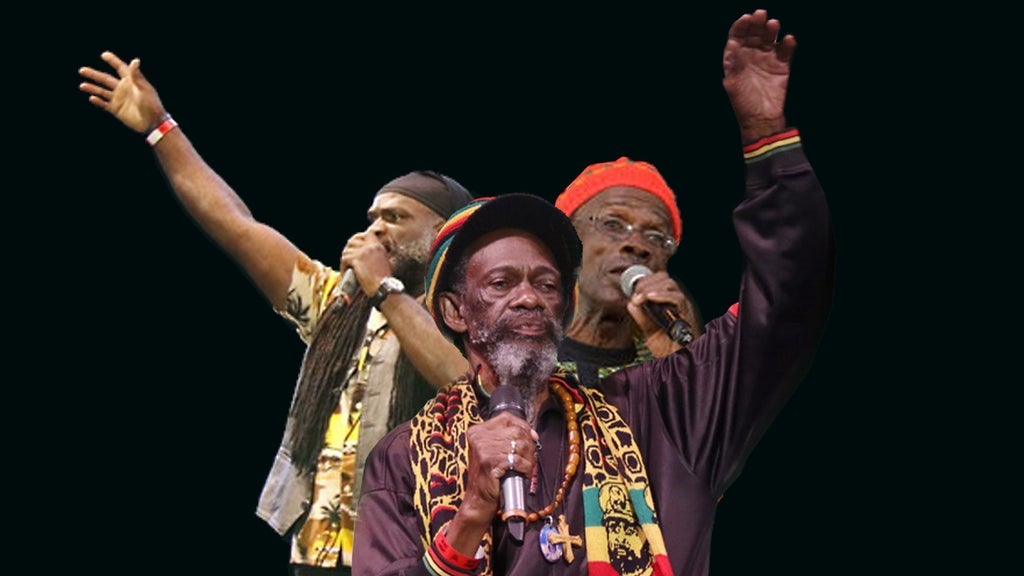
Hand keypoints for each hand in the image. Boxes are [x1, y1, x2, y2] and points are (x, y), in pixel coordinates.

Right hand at [79, 51, 167, 133]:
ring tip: (82, 85)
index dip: (113, 61)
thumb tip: (135, 60)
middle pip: (105, 79)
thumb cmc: (151, 105)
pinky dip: (98, 101)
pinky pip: (104, 104)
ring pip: (102, 91)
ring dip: (92, 88)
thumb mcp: (144, 89)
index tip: (104, 55)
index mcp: (131, 81)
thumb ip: (136, 75)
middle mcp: (123, 88)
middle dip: (94, 74)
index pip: (120, 68)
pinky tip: (91, 98)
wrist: (153, 123)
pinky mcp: (117, 110)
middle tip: (82, 70)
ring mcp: (119, 99)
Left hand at [340, 231, 393, 295]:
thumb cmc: (386, 281)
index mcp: (379, 246)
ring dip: (345, 259)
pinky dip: (343, 266)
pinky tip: (345, 272)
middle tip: (347, 257)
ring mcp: (363, 252)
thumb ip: (378, 256)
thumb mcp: (385, 263)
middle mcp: (371, 246)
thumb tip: (369, 258)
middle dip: (349, 248)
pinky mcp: (356, 259)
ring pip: (347, 250)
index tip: (356, 245)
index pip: (368, 234)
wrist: (383, 288)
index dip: (360, 238)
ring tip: (346, 267)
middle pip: (354, 240)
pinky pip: (344, 259)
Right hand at [463, 413, 537, 514]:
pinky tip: (524, 473)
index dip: (523, 426)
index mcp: (478, 431)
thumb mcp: (494, 451)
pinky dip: (525, 467)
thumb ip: (509, 438)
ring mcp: (483, 448)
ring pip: (520, 445)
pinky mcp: (490, 461)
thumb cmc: (489, 476)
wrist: (478, 499)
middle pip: (516, 431)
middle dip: (529, 445)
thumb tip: (533, 434)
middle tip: (530, 458)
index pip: (506, 418)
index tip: (532, 437)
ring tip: (527, 467)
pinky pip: (517, 460)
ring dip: (529, 458)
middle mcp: (479, 437)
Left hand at [625, 270, 701, 355]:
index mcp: (672, 304)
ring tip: (640, 298)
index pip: (661, 281)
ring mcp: (685, 308)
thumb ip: (641, 317)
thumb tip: (631, 302)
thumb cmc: (669, 351)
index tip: (632, 291)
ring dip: (650, 288)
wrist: (680, 365)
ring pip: (671, 284)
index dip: (645, 281)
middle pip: (665, 278)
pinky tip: (649, 298)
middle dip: (646, 283)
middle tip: (635, 295)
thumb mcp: (650, 332)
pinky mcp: (689, 316)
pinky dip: (661, 295)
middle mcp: (680, 304)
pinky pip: (678, 298)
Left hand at [722, 9, 796, 140]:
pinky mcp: (782, 65)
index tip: (747, 18)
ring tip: (773, 24)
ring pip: (770, 38)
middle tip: (761, 15)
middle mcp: (751, 55)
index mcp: (736, 59)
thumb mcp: (733, 84)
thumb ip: (733, 64)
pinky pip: (786, 50)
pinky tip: (788, 40)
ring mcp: (767, 59)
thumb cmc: (744, 103)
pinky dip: (788, 44)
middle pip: (754, 34)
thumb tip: (733, 44)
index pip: (737, 37)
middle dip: (757, 23)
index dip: (741, 26)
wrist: (762, 118)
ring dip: (771, 30)